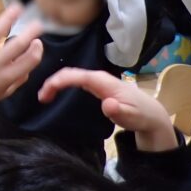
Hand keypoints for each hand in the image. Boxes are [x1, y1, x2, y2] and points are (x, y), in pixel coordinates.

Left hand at [0, 2, 43, 125]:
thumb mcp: (4, 93)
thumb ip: (18, 79)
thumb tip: (29, 64)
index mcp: (7, 77)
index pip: (29, 61)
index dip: (37, 50)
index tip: (38, 42)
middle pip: (17, 45)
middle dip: (31, 32)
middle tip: (38, 22)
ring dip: (9, 18)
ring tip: (18, 7)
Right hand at [39, 68, 177, 152]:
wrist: (150, 113)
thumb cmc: (139, 115)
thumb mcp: (131, 117)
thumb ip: (119, 111)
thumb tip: (106, 104)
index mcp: (102, 81)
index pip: (76, 75)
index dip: (58, 81)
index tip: (45, 93)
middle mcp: (97, 77)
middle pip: (69, 73)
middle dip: (52, 81)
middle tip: (41, 97)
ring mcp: (96, 80)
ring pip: (70, 75)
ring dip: (55, 83)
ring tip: (44, 96)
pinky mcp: (95, 85)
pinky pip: (73, 80)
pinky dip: (61, 85)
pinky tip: (55, 93)